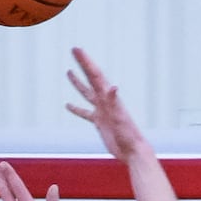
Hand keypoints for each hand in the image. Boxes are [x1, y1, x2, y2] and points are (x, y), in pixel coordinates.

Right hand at [65, 47, 152, 162]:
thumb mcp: (120, 117)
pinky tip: (68, 105)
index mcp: (108, 97)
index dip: (86, 61)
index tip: (77, 50)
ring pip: (87, 93)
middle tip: (74, 50)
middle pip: (91, 78)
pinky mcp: (100, 122)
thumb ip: (115, 102)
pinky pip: (85, 113)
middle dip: (83, 64)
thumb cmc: (128, 135)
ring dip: (78, 82)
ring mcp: (102, 111)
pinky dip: (77, 109)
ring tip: (69, 72)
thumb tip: (113, 86)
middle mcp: (105, 101)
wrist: (132, 150)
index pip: (95, 75)